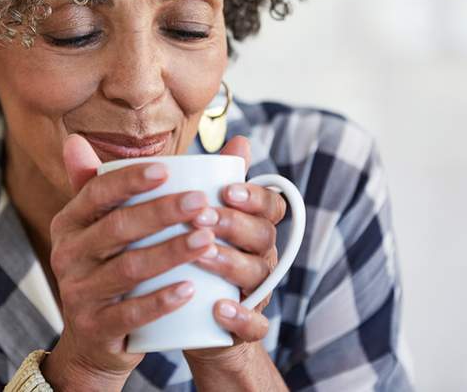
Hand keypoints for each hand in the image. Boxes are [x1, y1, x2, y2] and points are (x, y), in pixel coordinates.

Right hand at [42, 134, 218, 389]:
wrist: (92, 340)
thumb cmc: (105, 269)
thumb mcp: (94, 228)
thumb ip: (96, 184)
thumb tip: (76, 138)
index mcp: (69, 223)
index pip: (96, 192)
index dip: (130, 179)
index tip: (168, 168)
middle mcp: (67, 255)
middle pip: (117, 228)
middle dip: (162, 213)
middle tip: (202, 204)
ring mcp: (78, 293)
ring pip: (128, 269)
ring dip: (170, 252)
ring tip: (207, 239)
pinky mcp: (95, 327)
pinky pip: (130, 313)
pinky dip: (161, 300)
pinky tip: (191, 288)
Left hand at [183, 136, 287, 369]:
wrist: (195, 323)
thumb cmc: (197, 259)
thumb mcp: (203, 220)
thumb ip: (216, 182)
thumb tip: (239, 139)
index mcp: (255, 228)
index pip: (271, 206)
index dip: (255, 196)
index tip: (228, 189)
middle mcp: (262, 258)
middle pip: (263, 237)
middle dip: (234, 224)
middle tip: (201, 217)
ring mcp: (257, 293)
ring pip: (257, 276)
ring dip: (230, 264)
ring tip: (201, 255)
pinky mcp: (246, 327)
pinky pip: (255, 325)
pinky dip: (240, 317)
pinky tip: (219, 309)